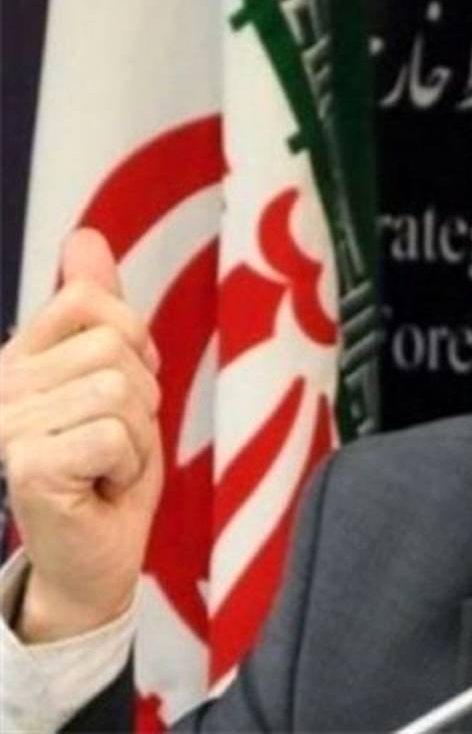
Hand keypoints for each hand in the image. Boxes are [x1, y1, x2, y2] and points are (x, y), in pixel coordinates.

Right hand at [0, 229, 163, 641]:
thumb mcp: (115, 378)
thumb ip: (99, 311)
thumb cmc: (107, 468)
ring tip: (108, 464)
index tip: (124, 392)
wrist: (94, 552)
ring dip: (138, 437)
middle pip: (116, 348)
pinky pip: (117, 434)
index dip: (134, 343)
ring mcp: (7, 422)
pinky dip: (129, 464)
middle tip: (115, 442)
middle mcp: (3, 382)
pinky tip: (101, 486)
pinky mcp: (25, 463)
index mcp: (20, 355)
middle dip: (142, 399)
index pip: (91, 300)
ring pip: (120, 391)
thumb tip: (85, 235)